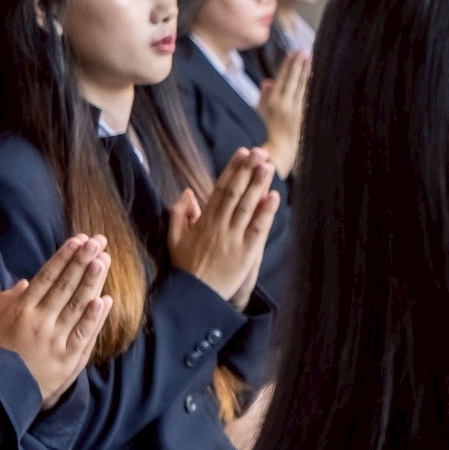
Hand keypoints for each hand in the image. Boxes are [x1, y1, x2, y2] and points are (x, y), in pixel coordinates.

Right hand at [0, 236, 111, 405]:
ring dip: (92, 282)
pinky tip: (105, 300)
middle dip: (82, 262)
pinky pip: (84, 335)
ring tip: (104, 261)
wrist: (0, 390)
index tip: (78, 241)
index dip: (64, 258)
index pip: (46, 278)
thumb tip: (22, 281)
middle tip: (98, 242)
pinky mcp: (67, 359)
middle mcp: (39, 322)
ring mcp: (55, 340)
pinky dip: (95, 318)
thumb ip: (4, 299)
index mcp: (20, 310)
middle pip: (65, 287)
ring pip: (77, 306)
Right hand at [167, 148, 279, 307]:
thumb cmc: (186, 268)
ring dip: (258, 184)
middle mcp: (219, 227)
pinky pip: (257, 229)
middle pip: (235, 193)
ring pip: (247, 207)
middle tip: (259, 152)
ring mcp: (233, 239)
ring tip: (268, 165)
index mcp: (203, 221)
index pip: (220, 189)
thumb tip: (188, 192)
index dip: (232, 169)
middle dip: (247, 171)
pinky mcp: (246, 254)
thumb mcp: (174, 239)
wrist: (195, 297)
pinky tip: (274, 196)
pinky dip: (266, 212)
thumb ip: (180, 214)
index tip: (242, 153)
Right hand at [256, 50, 310, 176]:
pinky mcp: (306, 118)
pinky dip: (312, 88)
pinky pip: (309, 99)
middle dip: (301, 64)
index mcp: (274, 102)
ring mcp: (299, 112)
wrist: (278, 152)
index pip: (284, 78)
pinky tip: (317, 79)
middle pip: (296, 80)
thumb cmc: (263, 132)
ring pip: (305, 88)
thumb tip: (268, 80)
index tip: (295, 52)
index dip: (289, 64)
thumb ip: (264, 96)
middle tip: (306, 50)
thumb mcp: (258, 113)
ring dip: (308, 73)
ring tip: (313, 60)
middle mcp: (288, 105)